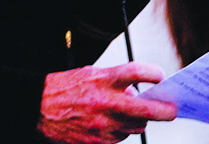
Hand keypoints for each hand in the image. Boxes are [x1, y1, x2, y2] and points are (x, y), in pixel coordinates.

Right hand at [38, 63, 175, 142]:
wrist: (36, 108)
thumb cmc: (63, 89)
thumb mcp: (88, 74)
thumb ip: (114, 81)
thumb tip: (139, 92)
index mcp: (102, 80)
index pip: (137, 72)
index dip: (154, 72)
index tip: (161, 75)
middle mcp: (105, 102)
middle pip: (150, 110)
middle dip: (167, 111)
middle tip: (171, 109)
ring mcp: (104, 125)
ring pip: (138, 127)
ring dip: (136, 121)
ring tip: (121, 114)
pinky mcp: (100, 142)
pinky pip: (122, 138)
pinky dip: (119, 132)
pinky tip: (106, 124)